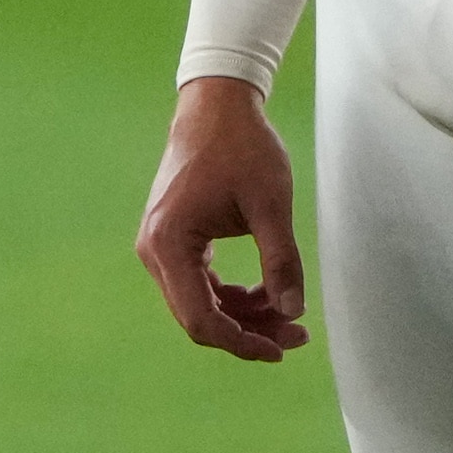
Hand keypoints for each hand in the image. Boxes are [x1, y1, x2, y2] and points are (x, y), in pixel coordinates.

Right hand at [136, 75, 309, 361]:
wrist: (216, 104)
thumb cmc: (243, 147)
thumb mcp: (270, 205)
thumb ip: (281, 261)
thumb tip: (293, 312)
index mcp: (170, 244)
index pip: (201, 319)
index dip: (242, 343)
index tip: (282, 348)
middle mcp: (155, 250)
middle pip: (199, 316)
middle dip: (249, 330)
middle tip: (297, 333)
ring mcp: (160, 245)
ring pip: (201, 302)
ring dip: (243, 315)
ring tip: (288, 313)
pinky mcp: (173, 238)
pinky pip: (199, 283)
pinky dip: (231, 295)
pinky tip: (265, 293)